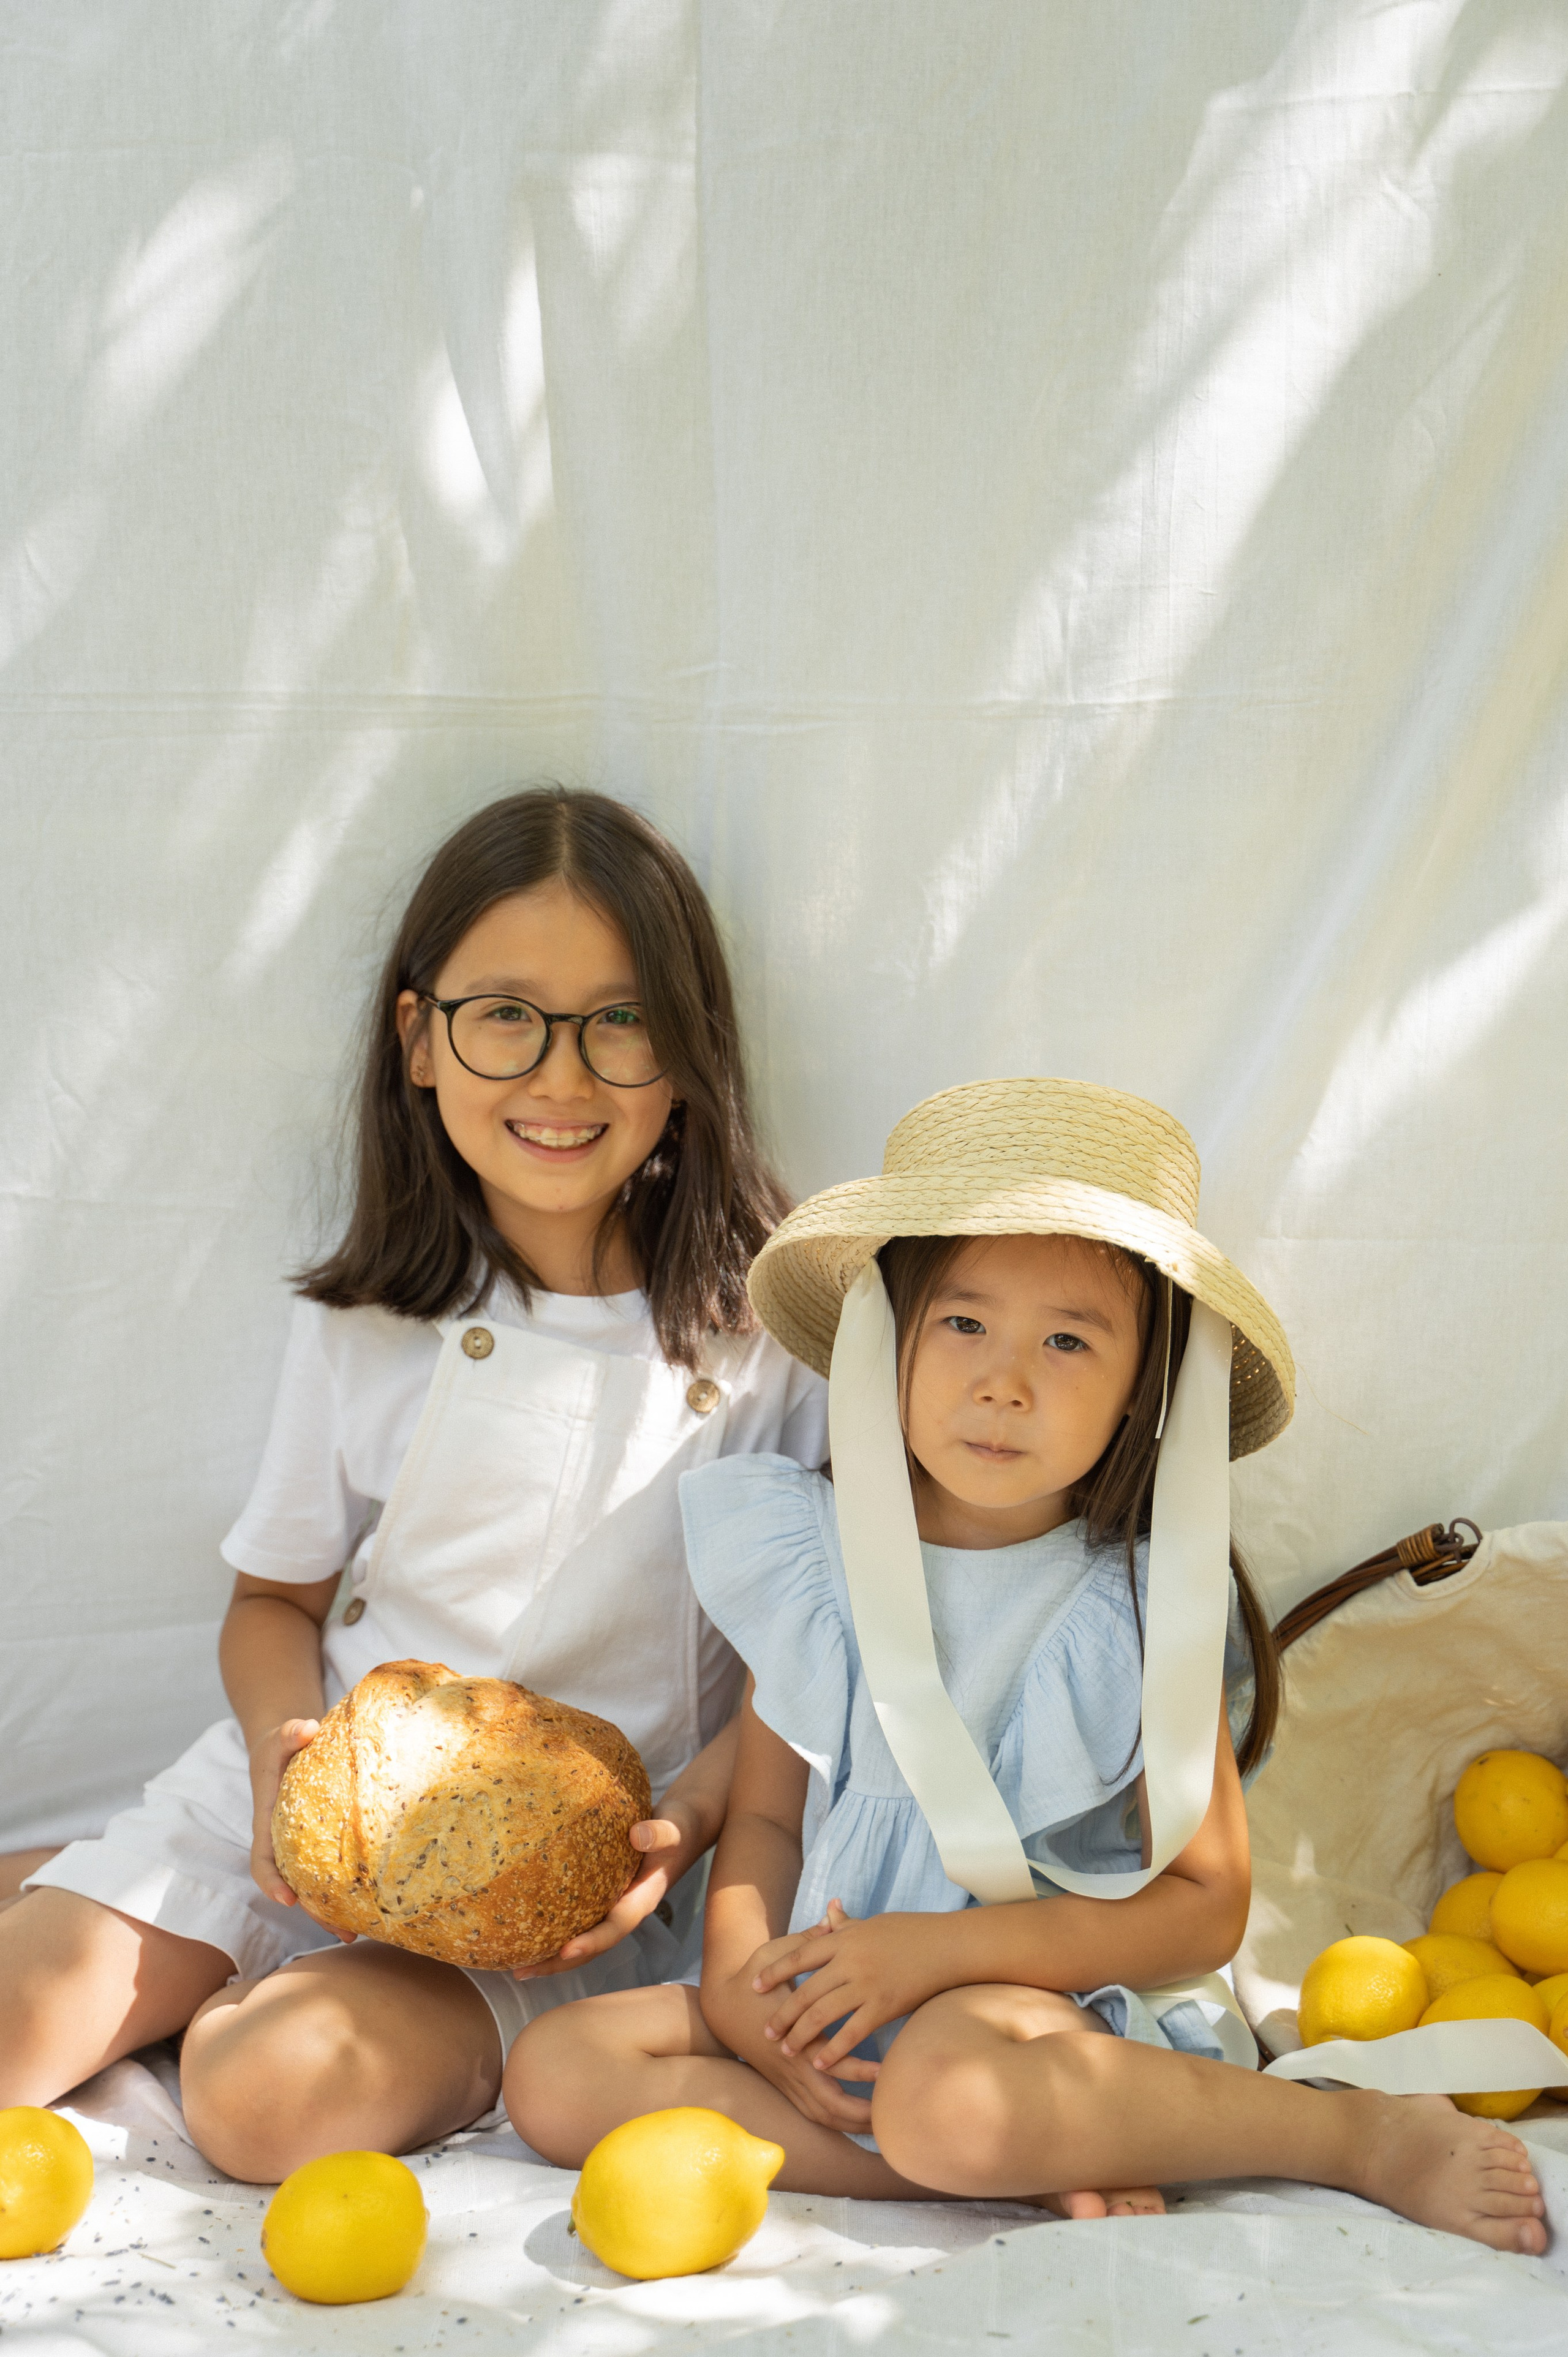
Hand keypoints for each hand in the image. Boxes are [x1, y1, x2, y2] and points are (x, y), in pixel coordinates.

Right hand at [247, 1718, 353, 1936]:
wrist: (288, 1748)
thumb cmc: (280, 1746)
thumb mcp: (278, 1737)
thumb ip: (287, 1733)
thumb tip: (306, 1729)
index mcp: (268, 1826)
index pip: (263, 1862)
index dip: (273, 1883)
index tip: (288, 1899)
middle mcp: (285, 1845)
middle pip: (295, 1886)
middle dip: (314, 1912)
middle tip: (342, 1931)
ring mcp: (305, 1849)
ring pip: (316, 1886)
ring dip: (334, 1911)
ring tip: (361, 1931)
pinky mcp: (324, 1845)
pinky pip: (335, 1871)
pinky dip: (349, 1889)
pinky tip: (376, 1902)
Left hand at [513, 1805, 697, 1980]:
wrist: (682, 1826)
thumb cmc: (678, 1826)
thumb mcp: (674, 1828)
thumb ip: (661, 1833)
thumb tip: (637, 1835)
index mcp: (643, 1899)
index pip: (616, 1928)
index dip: (592, 1942)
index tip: (565, 1951)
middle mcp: (625, 1909)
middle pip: (592, 1946)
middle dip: (559, 1962)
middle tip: (522, 1971)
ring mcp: (614, 1905)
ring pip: (582, 1936)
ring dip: (551, 1954)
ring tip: (516, 1965)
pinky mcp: (603, 1894)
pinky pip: (577, 1917)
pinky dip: (554, 1928)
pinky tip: (527, 1928)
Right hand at [707, 1936, 877, 2134]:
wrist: (720, 2003)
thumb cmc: (749, 1975)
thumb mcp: (773, 1953)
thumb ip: (806, 1942)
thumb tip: (834, 1917)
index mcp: (792, 2034)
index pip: (828, 2061)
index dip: (857, 2069)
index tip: (886, 2069)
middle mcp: (791, 2064)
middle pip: (829, 2103)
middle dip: (860, 2113)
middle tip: (892, 2111)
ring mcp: (787, 2078)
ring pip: (822, 2114)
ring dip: (851, 2123)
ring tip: (884, 2124)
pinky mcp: (786, 2083)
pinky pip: (814, 2112)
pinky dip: (837, 2121)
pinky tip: (859, 2122)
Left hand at [752, 1900, 949, 2075]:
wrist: (946, 1945)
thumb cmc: (910, 1932)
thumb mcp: (872, 1923)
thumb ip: (845, 1924)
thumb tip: (829, 1908)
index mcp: (844, 1939)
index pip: (799, 1956)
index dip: (775, 1973)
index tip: (754, 1986)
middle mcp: (849, 1961)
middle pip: (805, 1991)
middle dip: (783, 2013)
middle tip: (766, 2031)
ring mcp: (866, 1985)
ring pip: (823, 2014)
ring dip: (801, 2035)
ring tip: (787, 2051)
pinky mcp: (884, 2006)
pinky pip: (852, 2032)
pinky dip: (833, 2050)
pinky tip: (820, 2063)